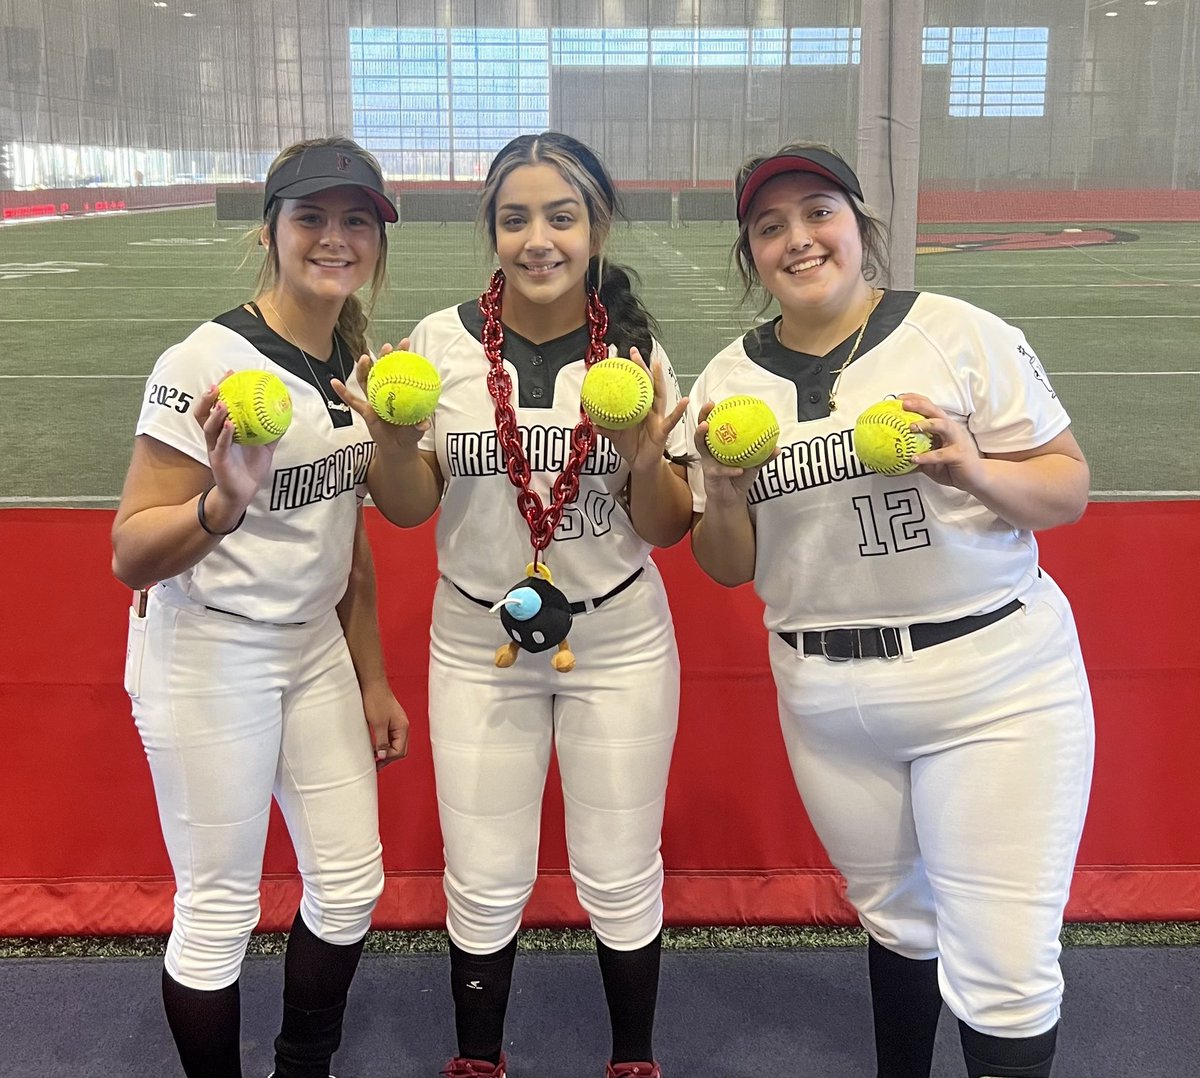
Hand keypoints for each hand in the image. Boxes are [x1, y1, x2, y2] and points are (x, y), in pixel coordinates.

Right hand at [193, 374, 278, 516]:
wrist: (243, 492)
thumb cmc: (250, 468)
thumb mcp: (266, 446)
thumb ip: (274, 431)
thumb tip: (287, 413)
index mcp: (223, 430)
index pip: (217, 405)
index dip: (221, 389)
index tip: (230, 374)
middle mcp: (214, 436)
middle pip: (204, 412)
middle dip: (209, 397)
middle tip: (218, 384)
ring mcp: (214, 448)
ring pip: (208, 427)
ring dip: (215, 413)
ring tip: (222, 402)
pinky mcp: (217, 460)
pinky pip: (219, 445)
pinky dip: (224, 434)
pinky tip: (230, 425)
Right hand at [331, 338, 428, 451]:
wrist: (398, 448)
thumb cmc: (409, 433)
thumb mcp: (417, 429)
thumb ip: (419, 425)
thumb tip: (425, 423)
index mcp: (399, 391)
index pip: (401, 369)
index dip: (403, 356)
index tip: (406, 342)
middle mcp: (385, 392)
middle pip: (382, 370)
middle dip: (384, 357)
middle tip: (387, 347)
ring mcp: (373, 400)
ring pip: (366, 381)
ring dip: (364, 368)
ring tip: (364, 359)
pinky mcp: (364, 411)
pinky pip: (352, 401)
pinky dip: (342, 392)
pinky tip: (334, 383)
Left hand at [361, 679, 409, 770]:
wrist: (372, 683)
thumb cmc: (375, 700)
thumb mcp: (377, 723)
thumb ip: (382, 741)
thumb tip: (383, 756)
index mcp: (403, 727)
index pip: (400, 751)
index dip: (388, 758)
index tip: (376, 762)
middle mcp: (402, 726)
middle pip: (400, 749)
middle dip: (389, 758)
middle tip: (375, 765)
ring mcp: (397, 723)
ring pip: (395, 744)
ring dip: (386, 752)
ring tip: (374, 758)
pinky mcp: (390, 721)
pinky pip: (390, 737)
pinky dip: (383, 744)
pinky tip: (375, 746)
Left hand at [599, 348, 688, 474]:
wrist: (640, 464)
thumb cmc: (630, 447)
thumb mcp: (614, 436)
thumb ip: (606, 429)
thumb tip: (593, 423)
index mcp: (638, 408)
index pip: (634, 386)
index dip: (629, 373)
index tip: (620, 357)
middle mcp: (649, 409)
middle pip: (646, 384)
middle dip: (642, 367)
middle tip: (634, 352)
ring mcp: (658, 417)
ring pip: (659, 395)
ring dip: (658, 379)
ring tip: (657, 364)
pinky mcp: (664, 430)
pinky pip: (672, 419)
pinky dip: (679, 410)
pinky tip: (685, 401)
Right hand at [693, 401, 769, 505]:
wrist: (731, 497)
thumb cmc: (740, 477)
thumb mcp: (754, 464)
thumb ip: (764, 456)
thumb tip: (778, 447)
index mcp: (720, 444)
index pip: (715, 424)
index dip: (714, 412)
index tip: (718, 400)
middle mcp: (710, 450)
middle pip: (702, 429)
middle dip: (702, 415)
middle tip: (709, 405)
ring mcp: (707, 460)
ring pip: (701, 445)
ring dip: (702, 434)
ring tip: (706, 426)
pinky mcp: (709, 474)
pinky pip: (719, 469)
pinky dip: (730, 469)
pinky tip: (739, 469)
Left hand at [898, 392, 982, 490]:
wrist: (977, 478)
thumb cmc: (952, 466)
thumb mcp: (929, 460)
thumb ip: (914, 456)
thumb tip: (892, 459)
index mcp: (943, 426)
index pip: (930, 407)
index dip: (916, 400)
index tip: (899, 397)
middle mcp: (951, 429)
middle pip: (935, 411)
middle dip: (919, 404)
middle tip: (903, 404)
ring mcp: (956, 440)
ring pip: (942, 426)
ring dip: (926, 424)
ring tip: (911, 426)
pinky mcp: (959, 454)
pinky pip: (941, 455)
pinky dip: (927, 456)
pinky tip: (914, 458)